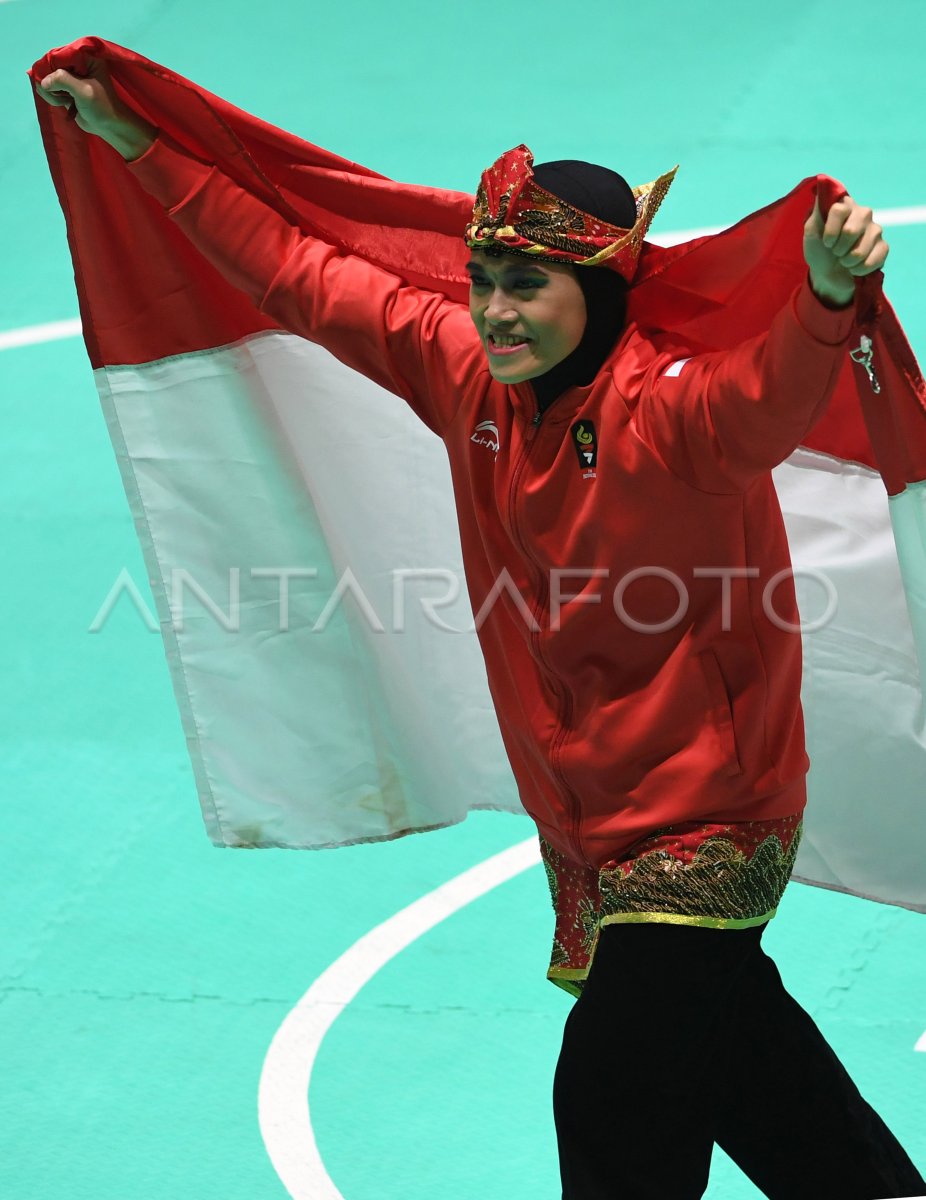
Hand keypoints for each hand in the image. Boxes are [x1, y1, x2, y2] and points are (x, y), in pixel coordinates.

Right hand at [34, 58, 155, 160]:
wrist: (108, 126)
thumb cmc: (101, 106)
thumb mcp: (83, 91)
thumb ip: (62, 80)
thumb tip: (43, 82)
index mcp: (85, 57)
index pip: (59, 54)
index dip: (51, 67)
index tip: (54, 83)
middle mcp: (76, 64)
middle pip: (49, 66)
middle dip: (51, 83)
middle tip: (64, 96)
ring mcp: (69, 76)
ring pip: (46, 79)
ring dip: (52, 93)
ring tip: (67, 101)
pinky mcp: (64, 88)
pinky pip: (48, 89)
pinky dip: (52, 97)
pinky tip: (65, 104)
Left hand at [803, 194, 888, 307]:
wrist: (827, 274)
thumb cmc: (819, 250)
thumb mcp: (811, 232)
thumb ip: (817, 212)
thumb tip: (824, 185)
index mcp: (845, 205)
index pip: (839, 210)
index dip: (830, 231)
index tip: (826, 242)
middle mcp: (863, 213)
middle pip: (850, 231)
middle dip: (838, 248)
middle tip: (835, 251)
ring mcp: (875, 229)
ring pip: (859, 251)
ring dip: (847, 262)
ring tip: (844, 260)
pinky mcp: (883, 247)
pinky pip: (871, 261)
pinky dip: (858, 270)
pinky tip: (855, 267)